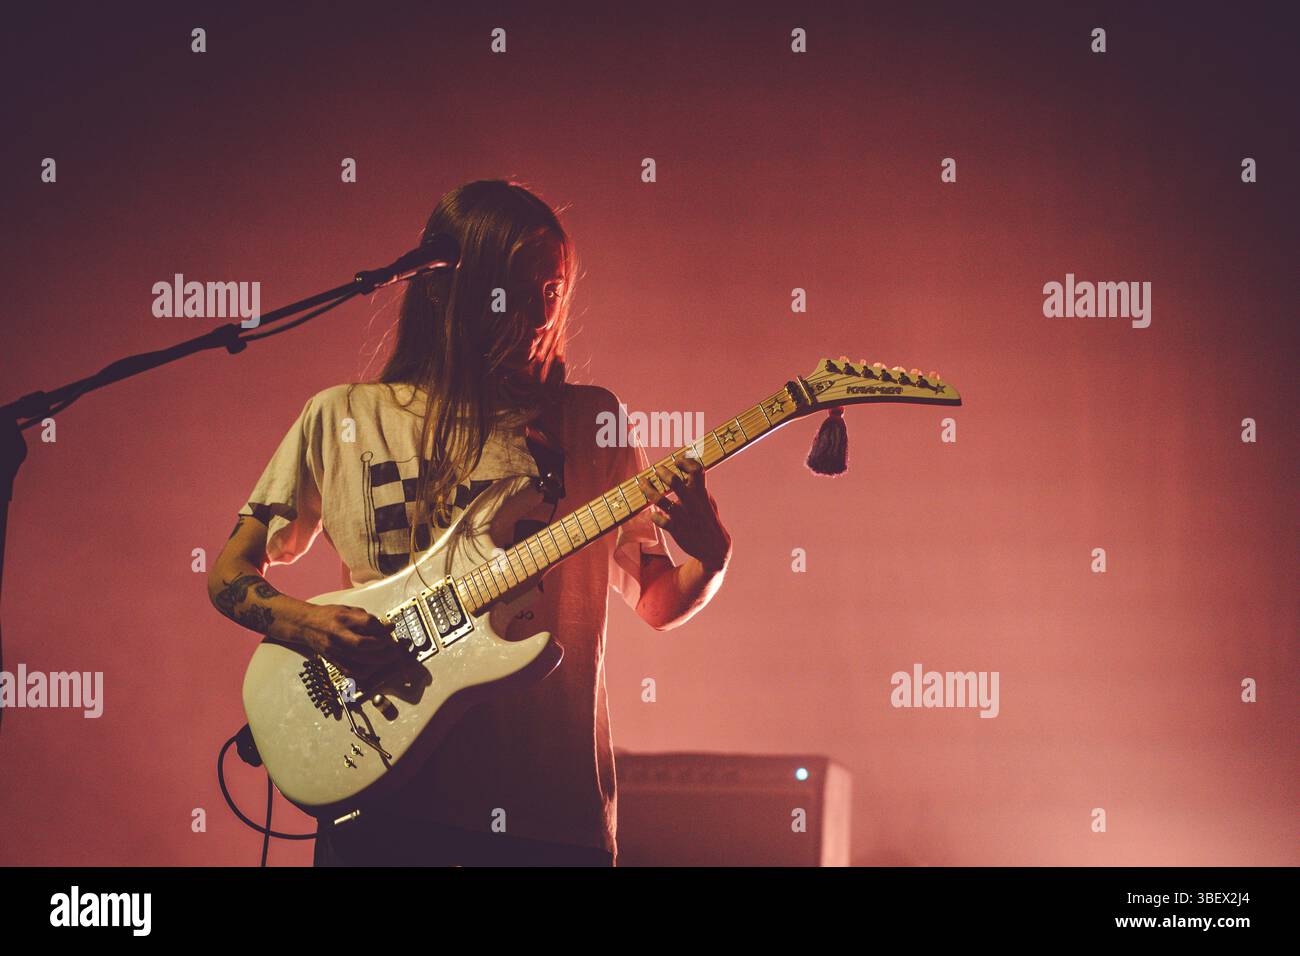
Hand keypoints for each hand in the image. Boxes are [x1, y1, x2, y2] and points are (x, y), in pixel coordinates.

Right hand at [276, 603, 405, 679]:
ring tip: (389, 657)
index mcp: (342, 618)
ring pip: (359, 660)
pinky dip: (367, 671)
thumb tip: (389, 627)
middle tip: (394, 647)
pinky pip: (352, 671)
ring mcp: (334, 649)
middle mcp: (337, 634)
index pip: (368, 622)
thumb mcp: (348, 610)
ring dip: (379, 661)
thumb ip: (368, 618)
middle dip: (383, 647)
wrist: (305, 624)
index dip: (383, 627)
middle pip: (364, 644)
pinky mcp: (333, 660)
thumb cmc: (328, 615)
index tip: (390, 629)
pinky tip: (375, 666)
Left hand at [636, 454, 731, 571]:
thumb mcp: (708, 501)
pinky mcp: (676, 529)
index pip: (696, 470)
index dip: (686, 462)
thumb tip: (688, 473)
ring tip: (643, 484)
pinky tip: (653, 514)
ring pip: (660, 500)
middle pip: (674, 481)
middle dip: (662, 473)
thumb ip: (699, 488)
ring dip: (649, 490)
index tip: (677, 461)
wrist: (714, 547)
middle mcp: (691, 502)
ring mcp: (682, 516)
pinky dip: (654, 515)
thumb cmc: (708, 520)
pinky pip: (659, 519)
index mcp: (701, 493)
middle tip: (656, 470)